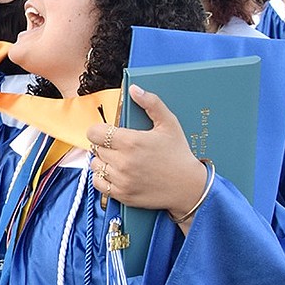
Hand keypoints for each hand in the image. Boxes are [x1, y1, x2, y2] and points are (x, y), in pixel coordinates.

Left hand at [86, 84, 207, 224]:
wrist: (189, 187)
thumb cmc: (179, 154)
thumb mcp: (169, 124)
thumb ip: (151, 103)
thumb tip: (134, 89)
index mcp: (131, 141)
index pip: (94, 133)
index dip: (99, 130)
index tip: (108, 132)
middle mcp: (123, 162)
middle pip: (95, 148)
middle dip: (104, 145)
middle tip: (119, 146)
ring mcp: (121, 180)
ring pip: (95, 165)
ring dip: (103, 161)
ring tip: (118, 159)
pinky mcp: (122, 195)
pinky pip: (98, 183)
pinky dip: (103, 178)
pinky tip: (116, 173)